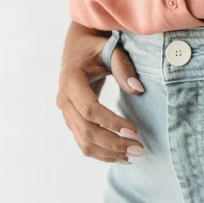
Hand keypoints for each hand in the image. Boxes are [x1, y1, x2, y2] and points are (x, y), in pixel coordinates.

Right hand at [56, 22, 146, 163]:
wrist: (78, 46)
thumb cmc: (96, 46)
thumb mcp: (110, 48)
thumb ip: (124, 66)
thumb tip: (138, 90)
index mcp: (70, 80)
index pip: (89, 109)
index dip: (111, 122)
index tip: (134, 131)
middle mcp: (63, 99)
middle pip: (86, 130)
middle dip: (113, 143)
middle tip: (140, 149)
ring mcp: (66, 112)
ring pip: (83, 142)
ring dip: (108, 153)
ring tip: (134, 156)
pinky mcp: (71, 120)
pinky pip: (83, 142)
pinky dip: (102, 153)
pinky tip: (122, 156)